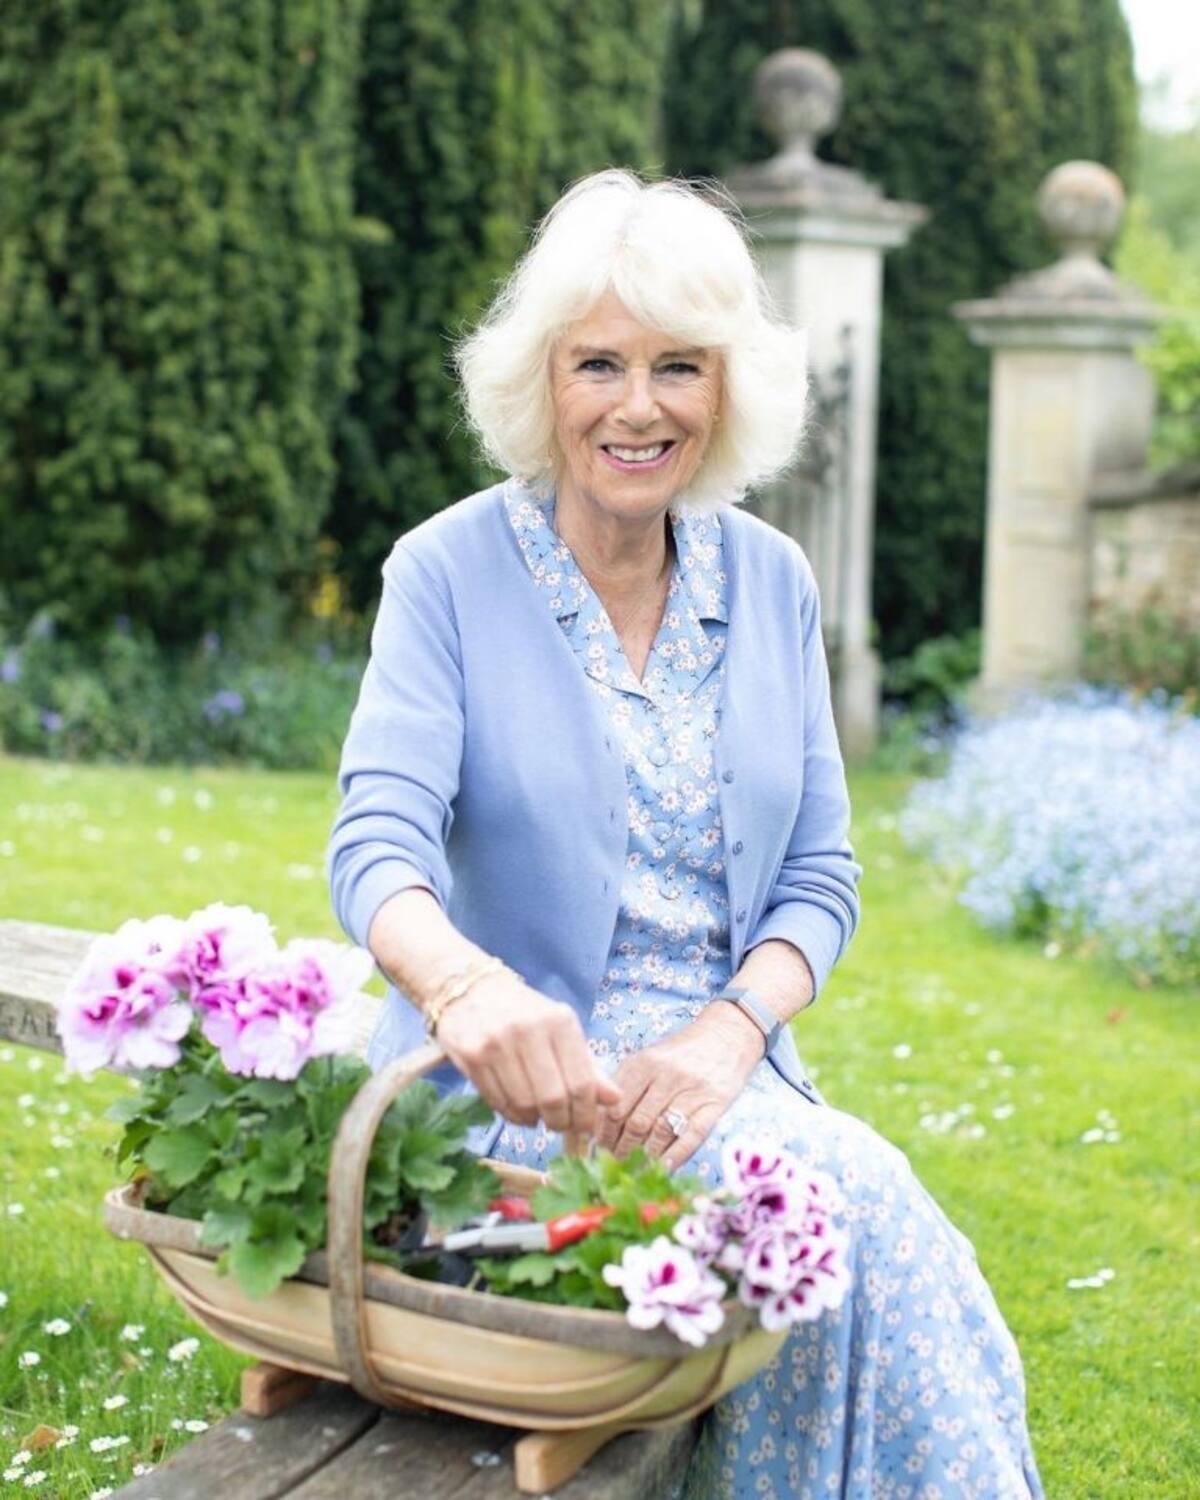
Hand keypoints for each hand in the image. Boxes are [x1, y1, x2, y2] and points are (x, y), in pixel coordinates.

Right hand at [435, 970, 620, 1137]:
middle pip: (553, 1098)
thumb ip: (588, 1065)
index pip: (582, 1082)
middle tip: (562, 1125)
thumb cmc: (523, 1012)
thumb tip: (616, 1099)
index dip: (586, 1113)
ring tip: (539, 1117)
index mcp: (559, 1020)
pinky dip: (512, 1116)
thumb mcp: (561, 1029)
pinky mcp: (471, 1056)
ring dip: (535, 1121)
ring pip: (524, 1105)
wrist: (470, 990)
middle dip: (561, 1122)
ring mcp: (497, 1043)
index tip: (586, 1126)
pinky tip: (518, 1110)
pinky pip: (498, 1103)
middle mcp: (528, 1030)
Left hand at [594, 1006, 764, 1170]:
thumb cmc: (679, 1055)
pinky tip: (663, 1168)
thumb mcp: (648, 1059)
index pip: (615, 1107)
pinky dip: (675, 1156)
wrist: (725, 1036)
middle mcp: (666, 1075)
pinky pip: (691, 1136)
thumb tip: (599, 1125)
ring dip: (645, 1157)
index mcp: (643, 1063)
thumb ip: (626, 1087)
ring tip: (635, 1171)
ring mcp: (692, 1090)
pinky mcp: (715, 1104)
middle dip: (621, 1151)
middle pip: (636, 1123)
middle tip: (615, 1166)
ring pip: (660, 1132)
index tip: (599, 1150)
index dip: (604, 1135)